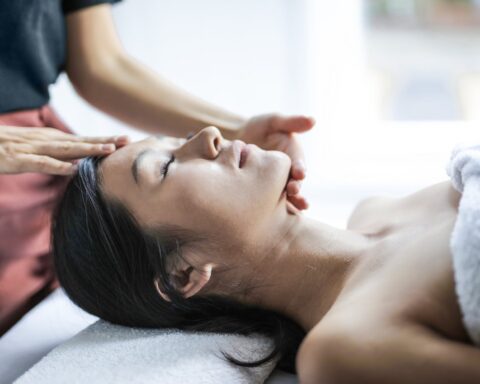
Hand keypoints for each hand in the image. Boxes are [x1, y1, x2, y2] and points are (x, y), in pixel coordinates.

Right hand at [0, 126, 129, 174]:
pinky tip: (73, 169)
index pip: (83, 140)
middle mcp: (45, 140)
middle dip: (105, 141)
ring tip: (109, 150)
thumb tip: (75, 162)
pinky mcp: (18, 159)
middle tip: (128, 140)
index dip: (105, 140)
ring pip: (65, 149)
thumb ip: (55, 154)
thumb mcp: (34, 148)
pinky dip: (57, 165)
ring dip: (88, 149)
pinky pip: (40, 163)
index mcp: (50, 139)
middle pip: (80, 141)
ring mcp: (32, 148)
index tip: (127, 140)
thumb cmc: (6, 148)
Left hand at [239, 114, 314, 210]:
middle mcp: (287, 175)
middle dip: (296, 188)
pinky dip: (271, 211)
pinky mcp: (263, 194)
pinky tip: (270, 218)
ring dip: (289, 203)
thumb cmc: (257, 128)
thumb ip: (290, 122)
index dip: (300, 169)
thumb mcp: (273, 122)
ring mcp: (276, 186)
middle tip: (293, 191)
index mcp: (292, 158)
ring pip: (284, 197)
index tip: (300, 172)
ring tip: (291, 208)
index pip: (299, 165)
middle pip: (294, 184)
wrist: (235, 140)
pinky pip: (269, 204)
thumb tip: (312, 120)